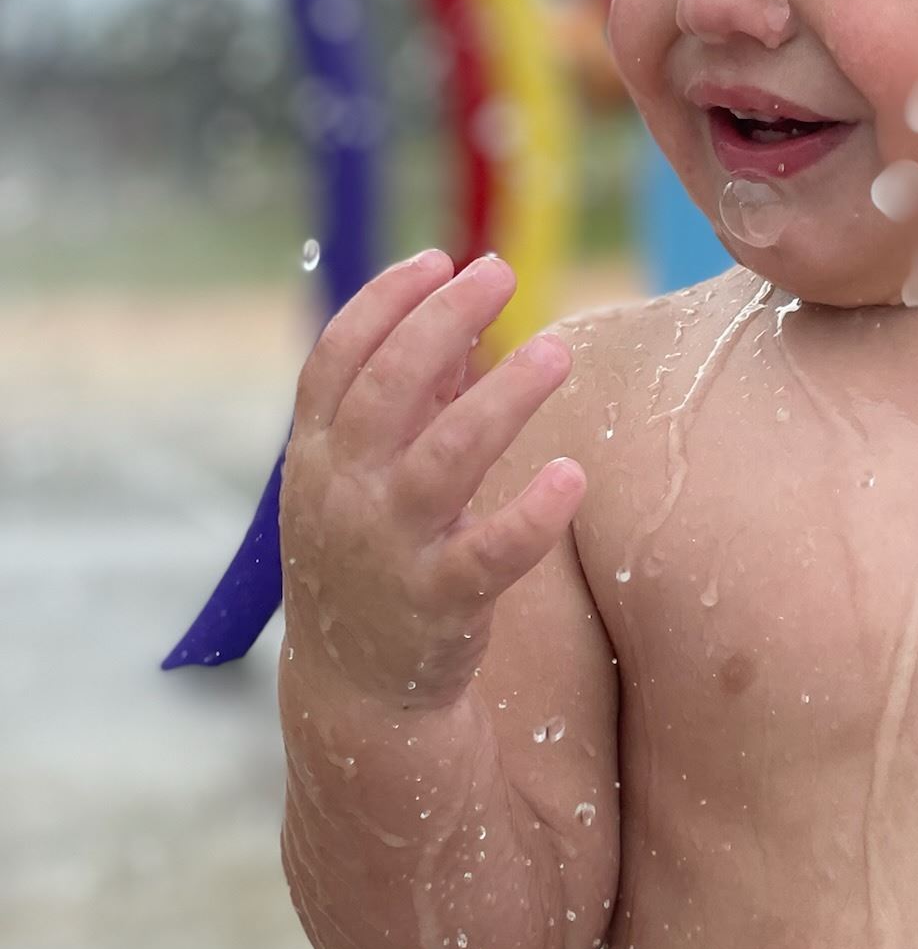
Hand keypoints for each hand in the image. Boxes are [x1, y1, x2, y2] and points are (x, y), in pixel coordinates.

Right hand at [278, 250, 584, 709]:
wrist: (358, 688)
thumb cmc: (372, 557)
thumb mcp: (364, 476)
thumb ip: (408, 403)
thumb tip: (456, 320)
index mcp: (315, 456)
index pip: (337, 359)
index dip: (384, 302)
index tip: (439, 259)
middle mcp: (342, 495)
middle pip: (387, 389)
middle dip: (442, 321)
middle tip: (502, 273)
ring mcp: (388, 550)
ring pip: (444, 458)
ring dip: (502, 398)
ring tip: (557, 349)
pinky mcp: (439, 604)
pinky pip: (488, 555)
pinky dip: (530, 517)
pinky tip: (571, 475)